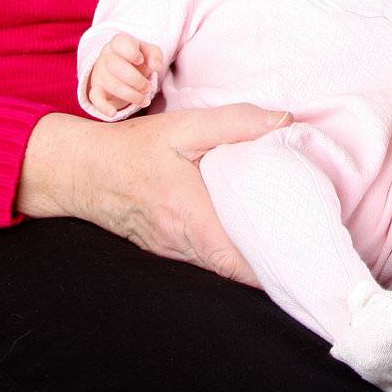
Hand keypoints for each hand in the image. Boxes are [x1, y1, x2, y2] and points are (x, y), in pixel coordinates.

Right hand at [18, 106, 292, 286]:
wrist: (82, 170)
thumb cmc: (133, 148)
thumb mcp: (183, 126)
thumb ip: (234, 123)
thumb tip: (283, 123)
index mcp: (190, 216)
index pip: (239, 260)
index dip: (275, 267)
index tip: (306, 259)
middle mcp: (182, 243)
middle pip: (237, 268)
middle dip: (273, 263)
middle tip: (309, 248)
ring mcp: (173, 250)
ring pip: (223, 266)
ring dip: (254, 259)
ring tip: (290, 242)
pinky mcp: (168, 247)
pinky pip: (208, 257)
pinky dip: (233, 251)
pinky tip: (252, 233)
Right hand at [87, 32, 163, 115]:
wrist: (121, 68)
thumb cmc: (138, 58)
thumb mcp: (148, 52)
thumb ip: (155, 55)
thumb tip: (156, 67)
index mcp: (119, 43)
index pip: (120, 43)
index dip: (131, 52)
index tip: (140, 60)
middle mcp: (106, 57)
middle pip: (116, 66)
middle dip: (136, 80)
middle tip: (148, 88)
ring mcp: (99, 73)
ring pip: (112, 84)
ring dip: (131, 95)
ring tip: (145, 100)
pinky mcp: (96, 89)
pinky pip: (95, 98)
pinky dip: (103, 107)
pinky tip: (113, 113)